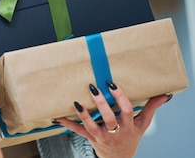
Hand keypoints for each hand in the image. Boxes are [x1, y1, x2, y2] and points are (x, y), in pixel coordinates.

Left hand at [54, 81, 171, 157]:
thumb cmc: (131, 137)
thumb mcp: (142, 124)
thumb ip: (151, 108)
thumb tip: (165, 95)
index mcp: (129, 126)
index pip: (126, 110)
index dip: (120, 98)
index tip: (111, 84)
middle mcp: (116, 132)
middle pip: (109, 118)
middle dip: (102, 104)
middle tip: (93, 88)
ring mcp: (102, 136)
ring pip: (92, 127)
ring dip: (84, 115)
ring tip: (76, 102)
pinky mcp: (90, 138)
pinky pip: (78, 131)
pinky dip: (67, 124)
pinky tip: (57, 117)